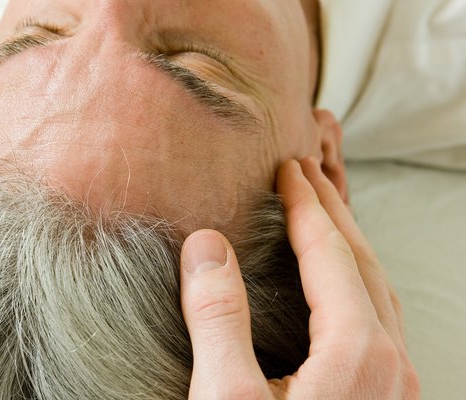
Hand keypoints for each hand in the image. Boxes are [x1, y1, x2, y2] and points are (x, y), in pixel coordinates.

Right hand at [179, 159, 419, 398]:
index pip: (330, 254)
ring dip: (349, 246)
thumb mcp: (226, 396)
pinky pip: (379, 323)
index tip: (288, 169)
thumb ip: (218, 319)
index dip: (305, 205)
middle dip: (334, 211)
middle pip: (364, 264)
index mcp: (358, 352)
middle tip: (309, 173)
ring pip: (378, 294)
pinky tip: (337, 287)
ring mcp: (395, 387)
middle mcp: (390, 364)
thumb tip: (207, 245)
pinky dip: (357, 284)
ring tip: (324, 216)